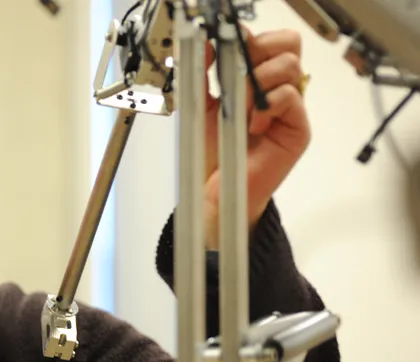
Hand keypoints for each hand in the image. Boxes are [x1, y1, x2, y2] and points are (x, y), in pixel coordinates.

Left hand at [202, 28, 308, 248]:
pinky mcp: (298, 127)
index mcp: (258, 77)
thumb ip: (203, 73)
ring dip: (257, 83)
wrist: (218, 185)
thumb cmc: (215, 148)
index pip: (270, 40)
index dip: (251, 38)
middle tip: (237, 76)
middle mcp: (278, 87)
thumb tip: (204, 44)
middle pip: (288, 44)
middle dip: (259, 53)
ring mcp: (291, 106)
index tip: (228, 47)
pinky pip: (290, 96)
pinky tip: (254, 124)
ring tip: (241, 109)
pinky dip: (267, 105)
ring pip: (288, 66)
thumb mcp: (201, 104)